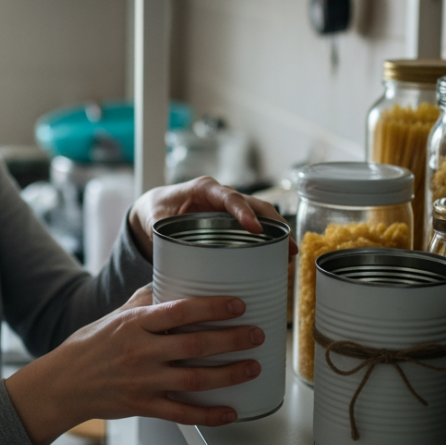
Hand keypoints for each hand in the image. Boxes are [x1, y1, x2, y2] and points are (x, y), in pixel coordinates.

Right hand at [3, 285, 264, 444]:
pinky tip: (230, 411)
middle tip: (257, 334)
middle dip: (232, 339)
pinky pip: (182, 413)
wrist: (64, 383)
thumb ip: (146, 301)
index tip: (238, 304)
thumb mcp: (116, 316)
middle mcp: (142, 351)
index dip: (213, 306)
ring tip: (253, 367)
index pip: (181, 310)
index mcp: (136, 324)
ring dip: (230, 374)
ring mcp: (144, 381)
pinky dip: (209, 414)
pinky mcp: (143, 405)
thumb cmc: (90, 346)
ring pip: (195, 378)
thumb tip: (173, 279)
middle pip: (196, 344)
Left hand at [128, 176, 291, 260]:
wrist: (157, 208)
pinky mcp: (233, 221)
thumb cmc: (158, 208)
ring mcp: (230, 207)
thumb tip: (164, 247)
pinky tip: (278, 255)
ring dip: (277, 231)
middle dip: (273, 222)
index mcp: (205, 189)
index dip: (244, 212)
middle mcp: (222, 195)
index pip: (229, 197)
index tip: (255, 228)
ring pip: (261, 214)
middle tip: (287, 244)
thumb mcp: (155, 218)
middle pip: (255, 204)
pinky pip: (256, 226)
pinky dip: (269, 238)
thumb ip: (159, 230)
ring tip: (290, 253)